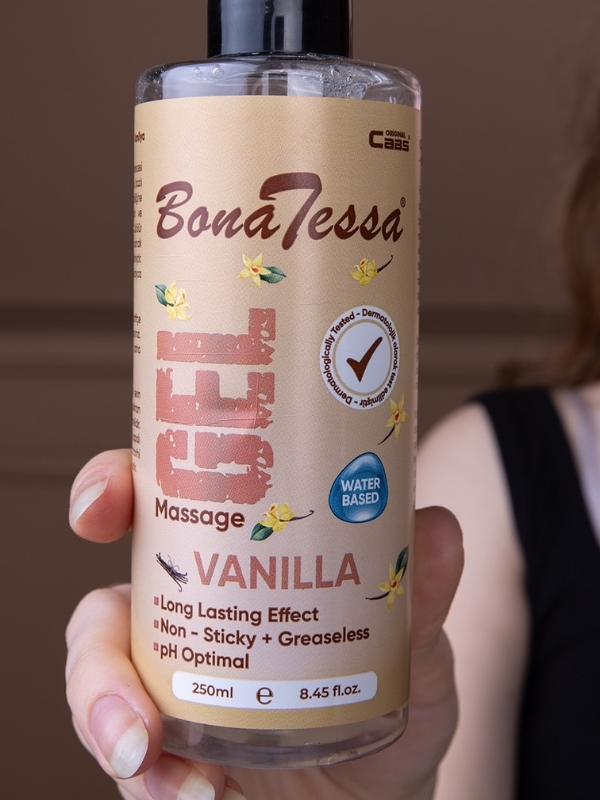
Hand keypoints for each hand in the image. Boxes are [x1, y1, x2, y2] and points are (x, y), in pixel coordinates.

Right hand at [67, 449, 462, 799]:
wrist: (385, 791)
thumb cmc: (390, 695)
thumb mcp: (413, 643)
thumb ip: (420, 592)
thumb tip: (435, 526)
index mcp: (230, 564)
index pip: (158, 511)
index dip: (113, 490)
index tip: (107, 503)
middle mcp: (190, 620)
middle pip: (106, 610)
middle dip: (95, 647)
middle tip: (128, 695)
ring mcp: (173, 692)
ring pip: (100, 692)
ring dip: (109, 727)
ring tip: (152, 760)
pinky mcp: (172, 759)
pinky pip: (131, 765)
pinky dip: (150, 782)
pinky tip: (196, 797)